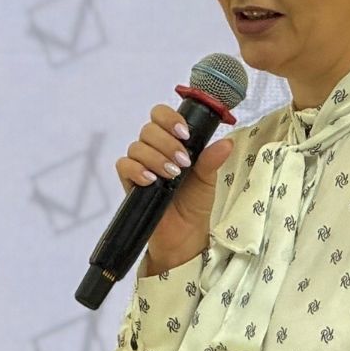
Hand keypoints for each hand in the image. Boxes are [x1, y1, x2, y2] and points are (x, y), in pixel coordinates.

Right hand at [114, 104, 234, 273]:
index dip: (169, 118)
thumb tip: (226, 144)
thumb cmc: (195, 203)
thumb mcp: (207, 180)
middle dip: (167, 143)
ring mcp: (140, 165)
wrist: (184, 234)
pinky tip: (151, 180)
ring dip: (156, 157)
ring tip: (172, 175)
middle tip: (183, 162)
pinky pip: (123, 165)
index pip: (161, 115)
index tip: (184, 134)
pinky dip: (137, 170)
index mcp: (173, 142)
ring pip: (137, 146)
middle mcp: (154, 149)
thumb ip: (211, 160)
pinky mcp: (129, 182)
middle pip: (148, 129)